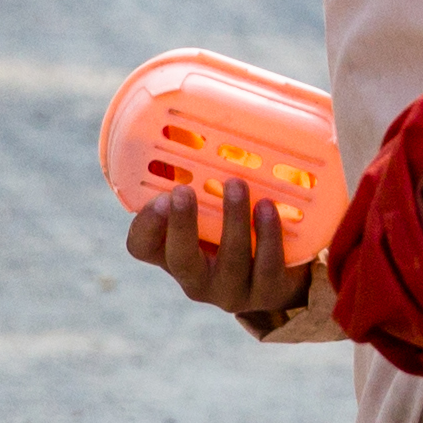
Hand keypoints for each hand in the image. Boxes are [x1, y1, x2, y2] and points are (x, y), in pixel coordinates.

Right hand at [126, 176, 311, 333]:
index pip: (142, 245)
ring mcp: (231, 292)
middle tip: (182, 190)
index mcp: (172, 255)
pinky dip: (268, 236)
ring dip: (232, 219)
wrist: (280, 274)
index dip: (146, 223)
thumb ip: (193, 180)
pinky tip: (268, 207)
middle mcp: (196, 280)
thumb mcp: (208, 210)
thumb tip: (187, 128)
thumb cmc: (233, 231)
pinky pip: (267, 268)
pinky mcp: (267, 294)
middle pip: (181, 259)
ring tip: (236, 184)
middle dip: (182, 225)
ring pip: (230, 261)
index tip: (159, 195)